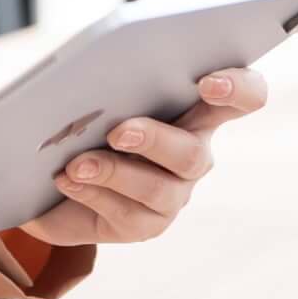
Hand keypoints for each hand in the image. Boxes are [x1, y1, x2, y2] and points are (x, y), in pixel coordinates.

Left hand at [15, 65, 268, 247]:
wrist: (52, 173)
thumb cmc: (88, 119)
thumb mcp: (102, 92)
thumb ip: (115, 79)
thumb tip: (99, 73)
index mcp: (197, 111)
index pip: (245, 97)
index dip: (238, 89)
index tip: (207, 84)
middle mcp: (193, 155)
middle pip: (193, 153)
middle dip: (155, 141)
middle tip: (118, 132)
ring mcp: (173, 194)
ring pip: (159, 189)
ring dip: (114, 173)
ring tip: (77, 164)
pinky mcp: (146, 225)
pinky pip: (126, 214)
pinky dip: (92, 193)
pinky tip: (67, 179)